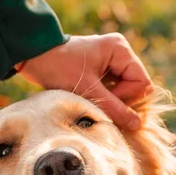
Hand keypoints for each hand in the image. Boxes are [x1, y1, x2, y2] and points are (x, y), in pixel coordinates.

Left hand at [16, 34, 152, 130]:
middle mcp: (120, 52)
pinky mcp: (103, 69)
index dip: (128, 99)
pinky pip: (115, 89)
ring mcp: (112, 60)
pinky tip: (91, 98)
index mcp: (120, 49)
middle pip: (136, 87)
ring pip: (126, 90)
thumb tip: (138, 125)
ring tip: (92, 101)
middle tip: (98, 104)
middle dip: (121, 101)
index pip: (141, 83)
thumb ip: (114, 108)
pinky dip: (106, 98)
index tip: (105, 102)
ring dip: (112, 101)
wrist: (33, 56)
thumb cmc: (59, 68)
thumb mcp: (87, 90)